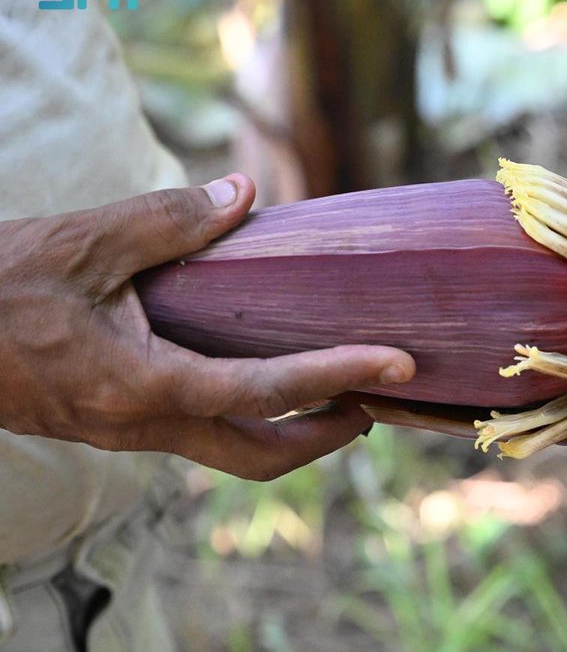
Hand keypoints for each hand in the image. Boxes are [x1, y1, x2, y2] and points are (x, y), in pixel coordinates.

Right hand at [0, 175, 414, 480]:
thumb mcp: (82, 242)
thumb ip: (169, 220)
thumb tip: (244, 195)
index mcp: (141, 385)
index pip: (266, 392)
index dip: (339, 376)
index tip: (399, 366)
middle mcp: (142, 423)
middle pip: (260, 457)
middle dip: (327, 437)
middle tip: (377, 400)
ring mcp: (128, 431)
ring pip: (230, 451)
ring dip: (291, 430)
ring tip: (340, 389)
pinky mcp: (117, 421)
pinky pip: (200, 431)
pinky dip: (249, 414)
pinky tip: (265, 372)